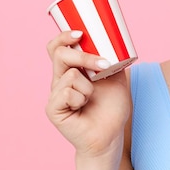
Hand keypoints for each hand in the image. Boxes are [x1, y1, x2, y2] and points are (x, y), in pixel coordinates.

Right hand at [45, 31, 131, 157]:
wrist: (110, 135)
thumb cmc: (111, 107)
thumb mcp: (116, 77)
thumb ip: (112, 58)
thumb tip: (114, 41)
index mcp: (71, 70)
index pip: (58, 47)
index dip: (64, 37)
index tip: (80, 34)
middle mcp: (60, 79)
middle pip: (60, 54)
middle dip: (85, 57)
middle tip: (104, 66)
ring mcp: (55, 94)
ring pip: (69, 75)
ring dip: (88, 86)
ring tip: (91, 98)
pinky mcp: (53, 108)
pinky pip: (66, 92)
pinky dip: (80, 98)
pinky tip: (82, 108)